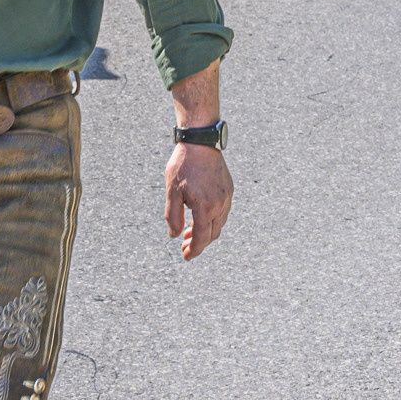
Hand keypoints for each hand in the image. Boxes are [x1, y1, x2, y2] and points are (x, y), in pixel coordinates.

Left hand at [164, 144, 230, 260]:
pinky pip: (223, 212)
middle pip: (213, 234)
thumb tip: (174, 235)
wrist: (201, 142)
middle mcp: (220, 204)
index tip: (186, 257)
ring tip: (189, 233)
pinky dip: (212, 220)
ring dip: (206, 232)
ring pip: (219, 223)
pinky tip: (200, 217)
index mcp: (206, 207)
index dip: (194, 250)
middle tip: (185, 247)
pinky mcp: (228, 189)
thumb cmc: (183, 165)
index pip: (202, 238)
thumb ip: (173, 216)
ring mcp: (227, 197)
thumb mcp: (172, 191)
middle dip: (200, 244)